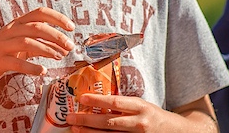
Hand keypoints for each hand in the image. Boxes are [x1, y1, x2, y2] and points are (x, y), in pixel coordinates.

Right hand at [0, 7, 74, 83]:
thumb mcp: (18, 43)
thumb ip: (38, 42)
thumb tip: (61, 47)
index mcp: (17, 23)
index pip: (39, 12)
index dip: (57, 18)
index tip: (71, 27)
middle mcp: (11, 31)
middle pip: (36, 27)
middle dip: (56, 35)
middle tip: (70, 46)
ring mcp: (3, 45)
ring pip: (27, 42)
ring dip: (47, 49)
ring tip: (60, 57)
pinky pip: (16, 63)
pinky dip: (31, 67)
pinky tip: (42, 71)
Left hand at [67, 94, 216, 132]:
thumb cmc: (158, 118)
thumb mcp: (144, 107)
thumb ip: (125, 106)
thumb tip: (99, 102)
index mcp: (142, 107)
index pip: (116, 103)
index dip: (97, 101)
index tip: (81, 98)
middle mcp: (140, 123)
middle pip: (109, 123)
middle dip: (87, 120)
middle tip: (70, 118)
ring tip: (75, 130)